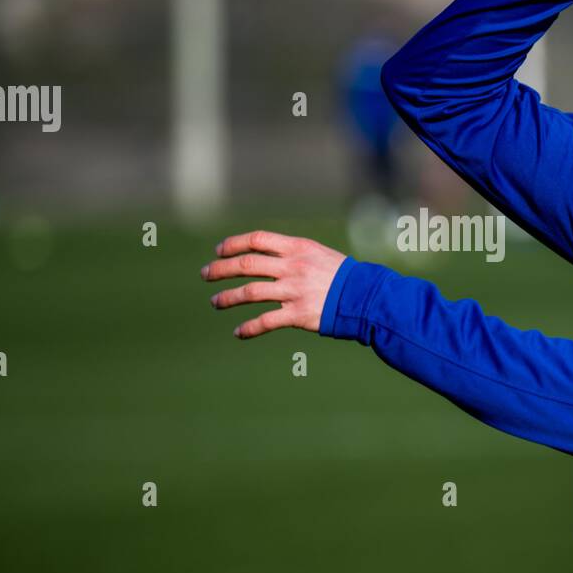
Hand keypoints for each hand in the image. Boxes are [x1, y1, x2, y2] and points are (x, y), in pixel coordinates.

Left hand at [201, 230, 346, 338]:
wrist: (366, 297)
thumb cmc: (342, 276)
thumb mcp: (318, 254)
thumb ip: (292, 254)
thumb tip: (264, 254)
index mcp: (297, 248)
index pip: (257, 240)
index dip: (233, 244)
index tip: (219, 250)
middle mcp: (292, 267)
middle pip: (246, 265)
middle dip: (221, 269)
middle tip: (206, 274)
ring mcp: (293, 291)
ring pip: (249, 292)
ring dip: (227, 297)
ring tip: (215, 302)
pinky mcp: (297, 314)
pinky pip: (265, 321)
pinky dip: (248, 328)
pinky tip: (238, 332)